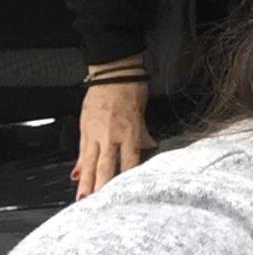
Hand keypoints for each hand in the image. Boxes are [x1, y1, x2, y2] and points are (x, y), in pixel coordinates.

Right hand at [73, 79, 155, 198]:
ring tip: (83, 199)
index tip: (126, 193)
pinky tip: (76, 176)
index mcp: (129, 131)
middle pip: (106, 166)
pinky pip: (82, 151)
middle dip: (101, 187)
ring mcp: (95, 133)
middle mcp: (111, 135)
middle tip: (98, 205)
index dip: (127, 177)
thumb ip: (144, 133)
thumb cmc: (131, 88)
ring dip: (86, 182)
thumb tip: (151, 146)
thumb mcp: (142, 111)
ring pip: (90, 163)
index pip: (130, 160)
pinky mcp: (84, 129)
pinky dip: (80, 165)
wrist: (113, 72)